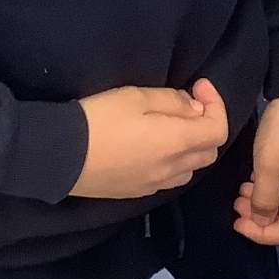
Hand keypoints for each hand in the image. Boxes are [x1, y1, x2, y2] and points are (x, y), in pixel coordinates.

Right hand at [69, 80, 228, 199]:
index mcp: (177, 142)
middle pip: (209, 152)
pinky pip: (168, 178)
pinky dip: (171, 162)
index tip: (198, 86)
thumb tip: (193, 107)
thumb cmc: (99, 119)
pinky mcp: (137, 192)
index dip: (216, 104)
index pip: (218, 129)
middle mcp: (172, 168)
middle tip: (186, 105)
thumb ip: (172, 100)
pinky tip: (150, 147)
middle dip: (206, 126)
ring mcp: (155, 184)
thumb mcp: (136, 96)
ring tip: (169, 127)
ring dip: (190, 147)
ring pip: (190, 168)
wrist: (60, 156)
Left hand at [232, 90, 278, 246]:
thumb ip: (264, 199)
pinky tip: (252, 178)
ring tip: (240, 191)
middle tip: (235, 204)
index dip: (262, 234)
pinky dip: (266, 189)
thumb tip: (262, 221)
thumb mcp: (269, 167)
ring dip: (260, 203)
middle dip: (259, 218)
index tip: (238, 222)